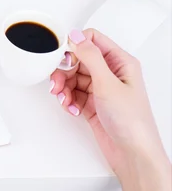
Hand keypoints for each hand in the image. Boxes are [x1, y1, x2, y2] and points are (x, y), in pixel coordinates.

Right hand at [50, 29, 170, 190]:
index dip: (74, 45)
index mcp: (120, 62)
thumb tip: (76, 36)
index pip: (92, 40)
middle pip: (78, 60)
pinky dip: (67, 100)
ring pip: (72, 78)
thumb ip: (90, 57)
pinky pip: (72, 94)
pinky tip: (71, 108)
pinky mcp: (92, 104)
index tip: (61, 56)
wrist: (132, 154)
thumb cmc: (132, 122)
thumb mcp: (108, 83)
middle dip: (64, 71)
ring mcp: (101, 89)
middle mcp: (111, 73)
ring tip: (63, 98)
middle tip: (58, 82)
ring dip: (63, 87)